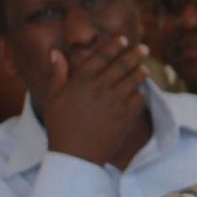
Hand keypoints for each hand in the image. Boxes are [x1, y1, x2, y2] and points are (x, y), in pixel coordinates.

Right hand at [37, 31, 150, 163]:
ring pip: (134, 80)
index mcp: (81, 82)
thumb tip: (56, 52)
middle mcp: (100, 88)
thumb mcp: (53, 99)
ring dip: (140, 72)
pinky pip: (138, 99)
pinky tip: (139, 92)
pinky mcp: (126, 117)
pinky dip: (139, 94)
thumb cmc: (60, 126)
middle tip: (144, 48)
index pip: (101, 57)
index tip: (123, 39)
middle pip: (122, 65)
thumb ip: (57, 74)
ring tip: (144, 68)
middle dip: (135, 54)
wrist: (75, 157)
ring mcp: (115, 102)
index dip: (114, 46)